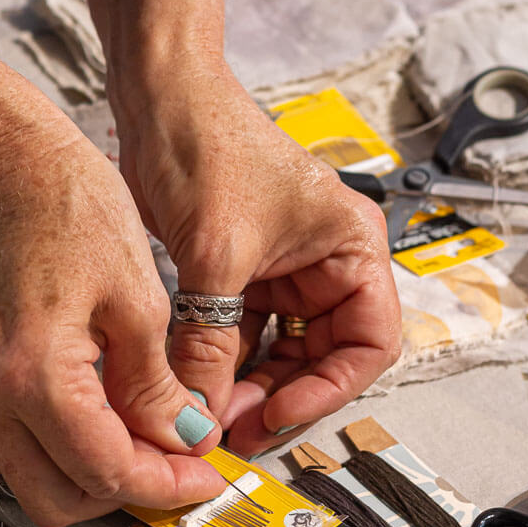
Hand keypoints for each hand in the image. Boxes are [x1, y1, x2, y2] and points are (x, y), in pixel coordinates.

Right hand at [0, 84, 223, 526]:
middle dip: (126, 495)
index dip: (165, 486)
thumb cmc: (70, 206)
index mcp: (34, 374)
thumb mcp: (138, 297)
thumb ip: (157, 385)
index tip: (207, 478)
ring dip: (94, 473)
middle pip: (57, 500)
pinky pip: (12, 440)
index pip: (105, 471)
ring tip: (152, 438)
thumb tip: (186, 441)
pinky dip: (64, 443)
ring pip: (31, 477)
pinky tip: (109, 411)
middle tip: (180, 467)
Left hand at [116, 61, 400, 457]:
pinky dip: (223, 363)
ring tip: (210, 416)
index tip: (278, 415)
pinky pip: (244, 335)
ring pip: (281, 353)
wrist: (157, 97)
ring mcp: (286, 271)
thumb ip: (212, 342)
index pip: (370, 342)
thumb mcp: (215, 256)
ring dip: (250, 386)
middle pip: (325, 356)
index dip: (329, 390)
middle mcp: (328, 262)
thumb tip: (202, 414)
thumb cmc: (207, 143)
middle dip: (282, 395)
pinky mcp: (244, 273)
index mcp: (352, 246)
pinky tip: (197, 387)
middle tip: (235, 429)